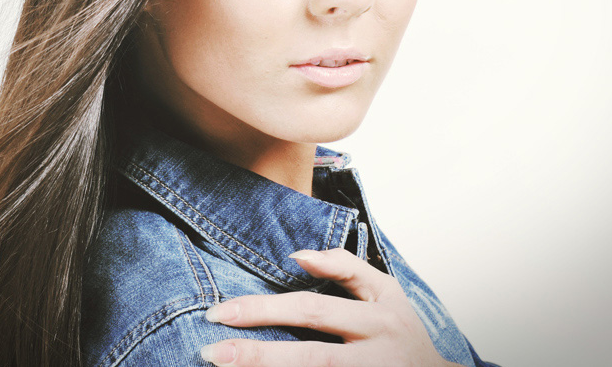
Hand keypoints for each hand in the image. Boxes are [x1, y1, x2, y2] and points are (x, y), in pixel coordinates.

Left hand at [199, 248, 460, 366]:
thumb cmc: (402, 335)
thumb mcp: (387, 292)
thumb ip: (346, 267)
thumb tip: (298, 255)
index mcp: (379, 317)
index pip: (312, 310)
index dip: (265, 310)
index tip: (221, 311)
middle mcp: (374, 354)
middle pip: (309, 356)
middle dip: (255, 353)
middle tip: (209, 347)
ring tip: (221, 365)